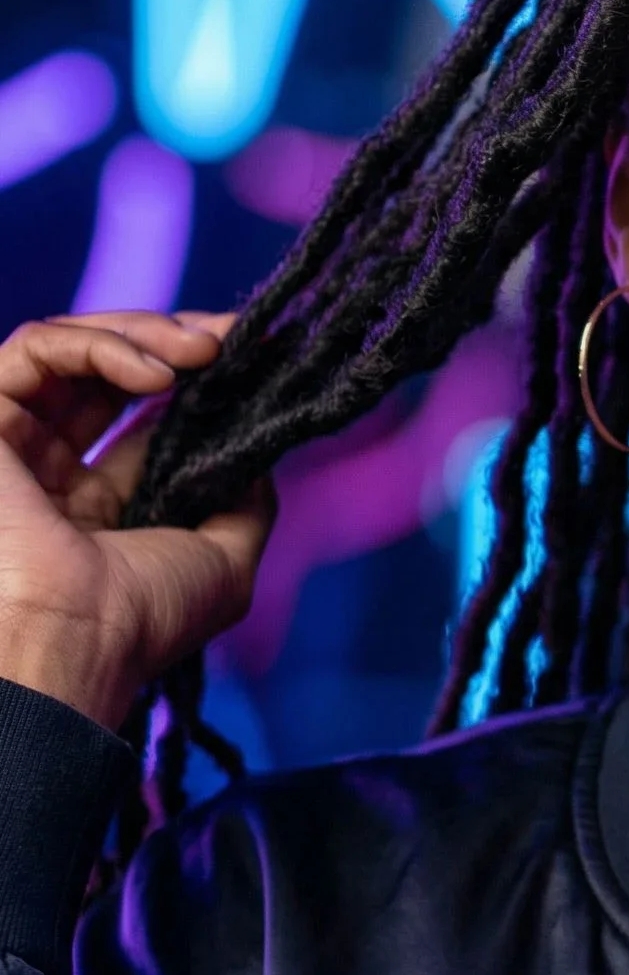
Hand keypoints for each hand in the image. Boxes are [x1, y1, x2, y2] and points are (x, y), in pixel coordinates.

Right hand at [0, 310, 272, 729]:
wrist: (72, 640)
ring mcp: (13, 445)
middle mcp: (52, 473)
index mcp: (100, 507)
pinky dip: (101, 344)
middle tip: (231, 338)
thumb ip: (245, 502)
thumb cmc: (143, 616)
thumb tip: (257, 450)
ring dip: (146, 334)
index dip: (197, 380)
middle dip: (176, 341)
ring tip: (204, 351)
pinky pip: (35, 349)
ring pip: (72, 348)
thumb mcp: (224, 561)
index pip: (144, 417)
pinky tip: (158, 373)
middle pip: (109, 372)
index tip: (254, 352)